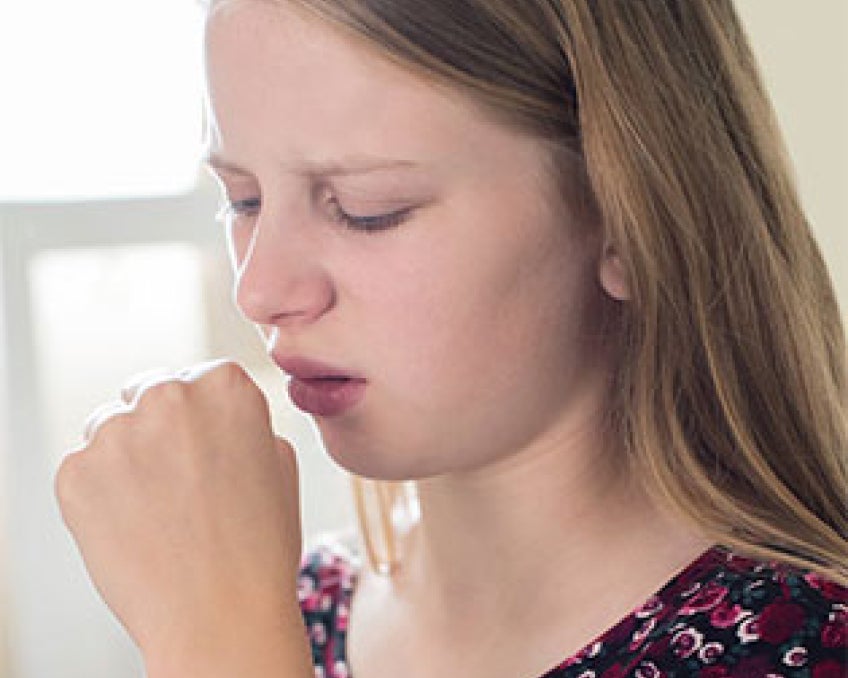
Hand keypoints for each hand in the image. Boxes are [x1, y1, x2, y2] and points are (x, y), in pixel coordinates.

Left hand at [55, 361, 309, 674]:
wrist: (221, 615)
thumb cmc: (260, 546)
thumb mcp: (280, 464)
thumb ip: (248, 421)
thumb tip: (215, 413)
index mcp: (226, 385)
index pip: (198, 378)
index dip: (202, 418)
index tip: (206, 451)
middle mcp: (169, 395)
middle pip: (149, 393)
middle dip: (159, 429)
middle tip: (179, 483)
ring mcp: (117, 432)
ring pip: (110, 427)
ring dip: (126, 457)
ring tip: (158, 511)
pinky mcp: (76, 473)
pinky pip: (83, 469)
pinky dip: (99, 494)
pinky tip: (133, 528)